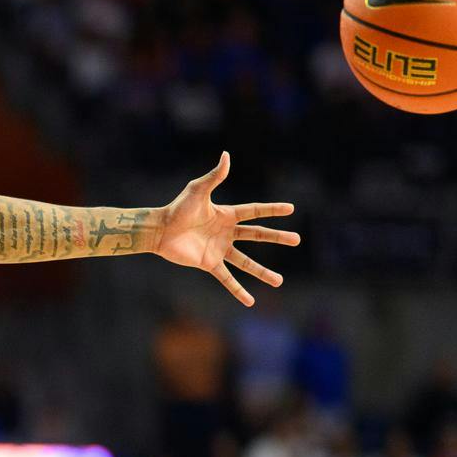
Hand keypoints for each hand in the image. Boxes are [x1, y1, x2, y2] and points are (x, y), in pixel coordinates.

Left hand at [155, 152, 297, 305]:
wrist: (159, 230)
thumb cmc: (176, 208)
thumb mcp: (197, 191)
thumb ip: (214, 177)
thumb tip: (227, 155)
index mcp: (227, 214)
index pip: (255, 211)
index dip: (272, 210)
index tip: (291, 209)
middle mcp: (226, 232)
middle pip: (257, 235)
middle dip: (277, 238)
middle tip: (297, 240)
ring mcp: (219, 249)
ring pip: (246, 262)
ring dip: (262, 272)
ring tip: (279, 281)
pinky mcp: (209, 263)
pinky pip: (226, 279)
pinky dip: (237, 290)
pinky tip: (250, 301)